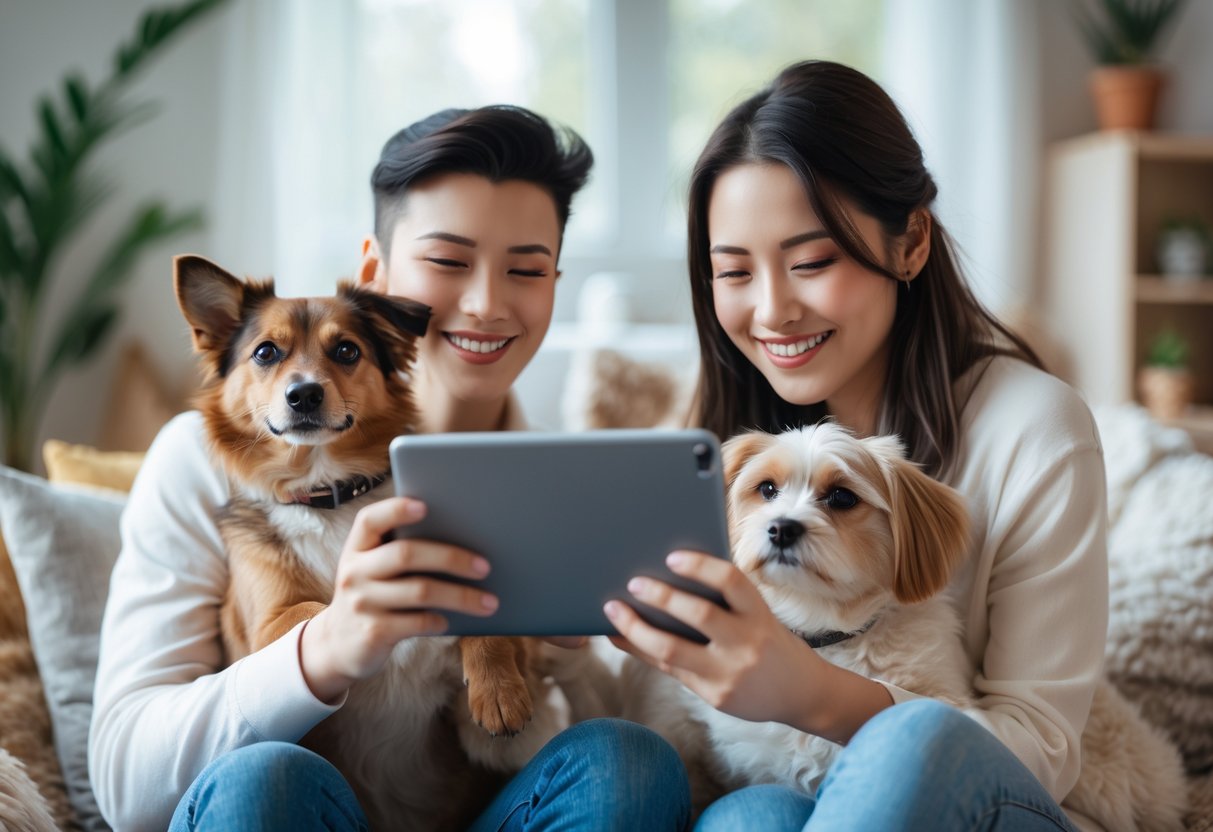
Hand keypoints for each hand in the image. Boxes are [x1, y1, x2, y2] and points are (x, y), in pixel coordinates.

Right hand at [300, 497, 498, 701]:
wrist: (338, 645)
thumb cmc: (373, 596)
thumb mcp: (374, 571)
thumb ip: (401, 554)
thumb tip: (464, 541)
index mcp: (357, 548)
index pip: (370, 520)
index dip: (396, 510)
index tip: (425, 506)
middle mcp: (354, 572)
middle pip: (406, 554)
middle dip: (452, 558)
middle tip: (485, 566)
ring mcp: (362, 603)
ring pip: (421, 591)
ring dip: (461, 596)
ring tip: (490, 602)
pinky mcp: (373, 633)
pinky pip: (417, 622)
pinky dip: (440, 620)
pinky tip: (451, 620)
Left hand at [606, 550, 889, 740]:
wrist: (802, 694)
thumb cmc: (771, 643)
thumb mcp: (760, 617)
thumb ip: (726, 603)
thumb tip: (670, 574)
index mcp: (760, 615)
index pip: (732, 582)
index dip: (701, 566)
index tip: (671, 556)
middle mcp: (747, 643)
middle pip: (698, 615)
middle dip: (660, 596)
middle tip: (632, 582)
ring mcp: (729, 673)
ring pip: (671, 649)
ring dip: (636, 628)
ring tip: (613, 610)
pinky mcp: (714, 696)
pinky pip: (669, 670)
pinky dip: (641, 650)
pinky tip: (622, 637)